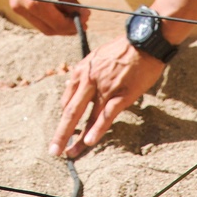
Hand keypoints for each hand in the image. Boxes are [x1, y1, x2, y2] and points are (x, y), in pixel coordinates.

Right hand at [1, 0, 88, 36]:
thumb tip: (80, 13)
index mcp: (34, 3)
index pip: (58, 24)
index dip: (74, 24)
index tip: (87, 18)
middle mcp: (22, 8)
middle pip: (49, 29)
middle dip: (66, 27)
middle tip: (82, 19)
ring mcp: (16, 5)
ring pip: (41, 24)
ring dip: (57, 22)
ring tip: (72, 13)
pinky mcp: (15, 0)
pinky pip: (34, 15)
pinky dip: (47, 15)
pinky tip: (58, 8)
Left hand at [49, 35, 163, 158]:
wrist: (142, 42)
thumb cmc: (121, 50)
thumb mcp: (95, 57)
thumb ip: (83, 74)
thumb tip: (70, 87)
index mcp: (81, 71)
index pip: (67, 101)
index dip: (65, 119)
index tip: (64, 132)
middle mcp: (88, 81)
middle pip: (70, 112)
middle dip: (61, 133)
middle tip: (53, 150)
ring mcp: (104, 89)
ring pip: (86, 117)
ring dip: (77, 138)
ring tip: (69, 154)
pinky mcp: (121, 95)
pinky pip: (106, 115)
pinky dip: (97, 129)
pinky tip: (90, 142)